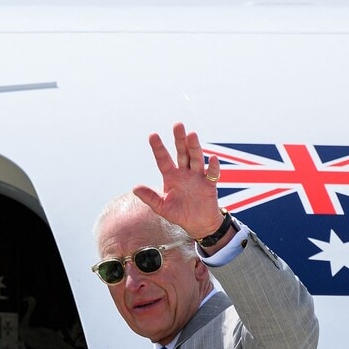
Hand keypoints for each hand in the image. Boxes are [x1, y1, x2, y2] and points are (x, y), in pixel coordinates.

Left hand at [132, 122, 224, 238]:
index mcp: (171, 176)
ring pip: (196, 159)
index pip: (163, 159)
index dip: (158, 148)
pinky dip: (213, 167)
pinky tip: (213, 158)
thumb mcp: (162, 207)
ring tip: (192, 134)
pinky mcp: (209, 185)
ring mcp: (197, 177)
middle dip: (179, 140)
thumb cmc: (178, 213)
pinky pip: (212, 174)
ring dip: (194, 147)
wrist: (197, 224)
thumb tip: (135, 188)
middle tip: (178, 125)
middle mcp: (184, 172)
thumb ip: (150, 198)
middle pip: (182, 153)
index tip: (152, 135)